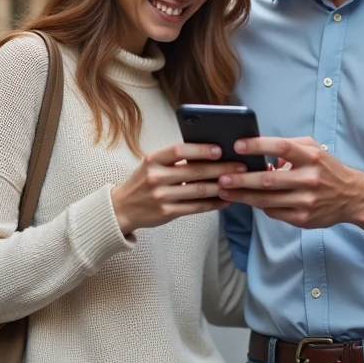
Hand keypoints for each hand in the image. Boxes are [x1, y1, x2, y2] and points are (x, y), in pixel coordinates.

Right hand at [111, 143, 245, 233]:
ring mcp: (161, 196)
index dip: (201, 149)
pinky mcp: (167, 213)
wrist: (122, 208)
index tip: (220, 149)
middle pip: (194, 171)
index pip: (179, 150)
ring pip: (198, 190)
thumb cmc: (143, 181)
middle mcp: (156, 177)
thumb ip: (174, 159)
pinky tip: (226, 200)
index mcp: (153, 160)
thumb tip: (208, 152)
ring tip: (238, 182)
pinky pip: (196, 207)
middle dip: (221, 168)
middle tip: (241, 166)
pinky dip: (213, 204)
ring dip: (221, 186)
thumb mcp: (152, 164)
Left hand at [216, 137, 363, 228]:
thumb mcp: (314, 149)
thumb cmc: (327, 169)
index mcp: (311, 157)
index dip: (258, 146)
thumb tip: (261, 152)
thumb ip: (289, 147)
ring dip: (243, 196)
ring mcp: (306, 201)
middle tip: (222, 178)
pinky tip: (246, 200)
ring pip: (267, 200)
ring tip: (225, 191)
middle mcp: (310, 179)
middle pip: (269, 180)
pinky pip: (274, 212)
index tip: (238, 146)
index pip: (281, 148)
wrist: (352, 197)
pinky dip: (259, 206)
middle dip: (242, 179)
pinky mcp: (303, 218)